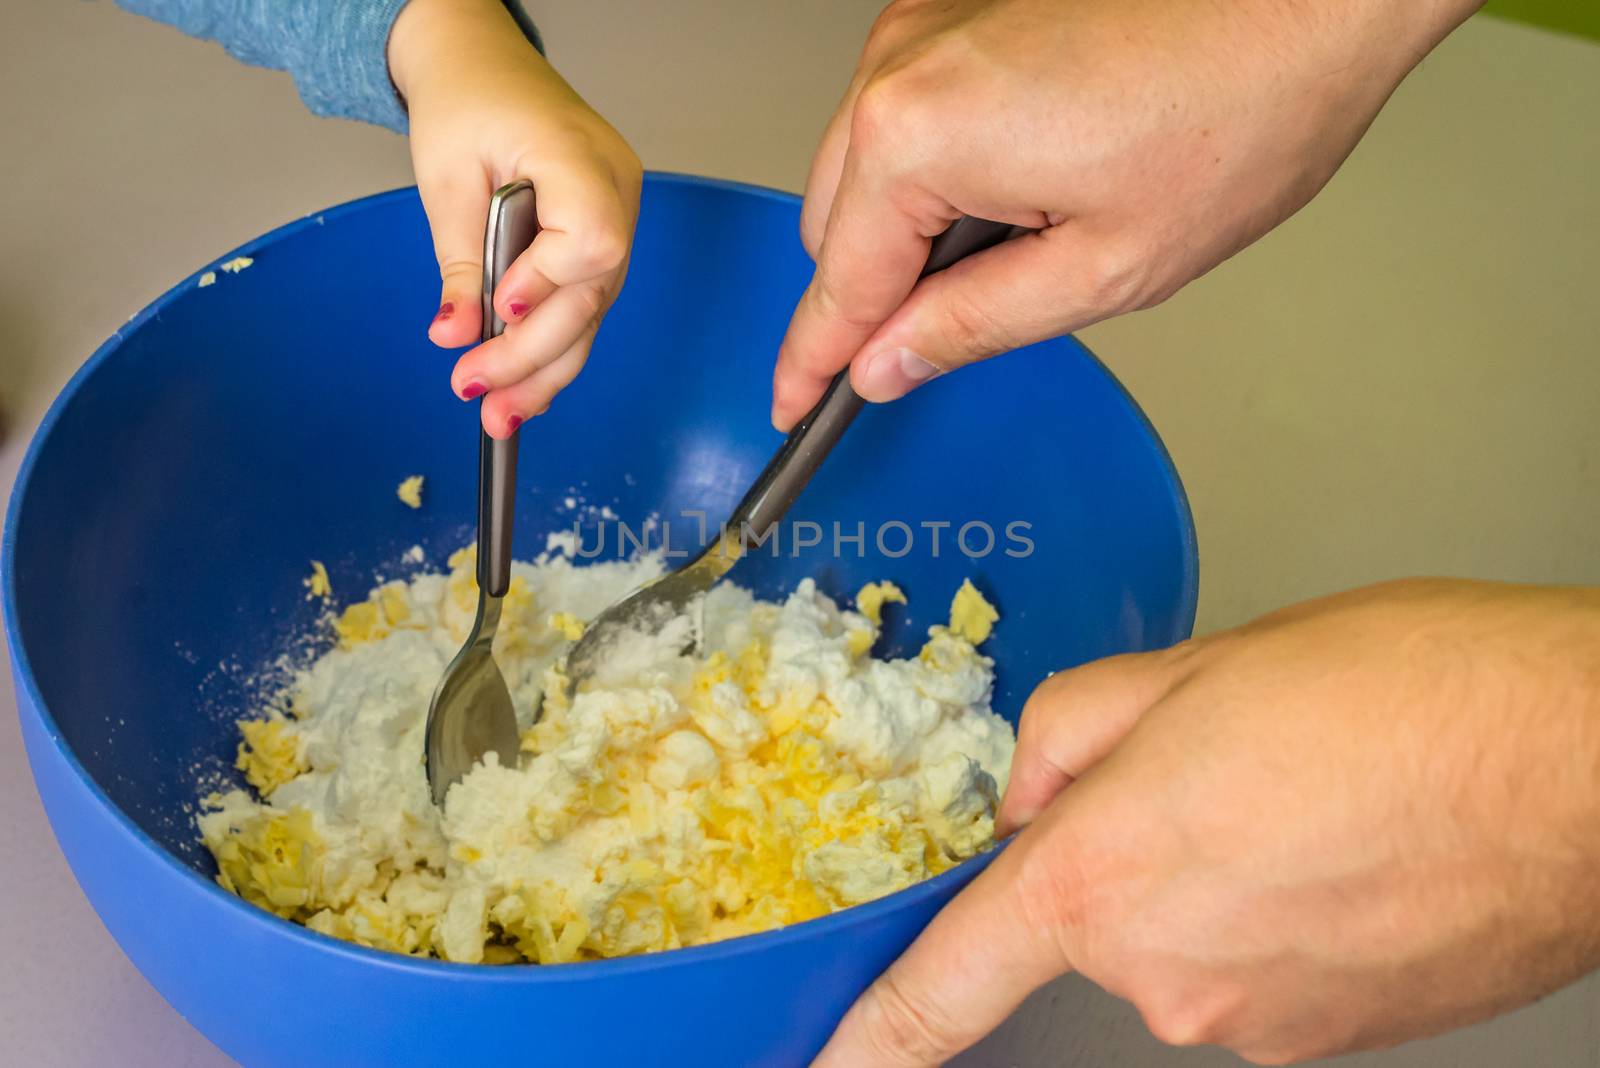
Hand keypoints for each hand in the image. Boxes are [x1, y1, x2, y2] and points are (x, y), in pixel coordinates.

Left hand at [390, 0, 640, 436]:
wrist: (483, 67)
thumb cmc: (467, 102)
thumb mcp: (446, 178)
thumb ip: (458, 260)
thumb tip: (457, 335)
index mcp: (578, 155)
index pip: (593, 238)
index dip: (549, 283)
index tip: (499, 309)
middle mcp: (615, 190)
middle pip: (592, 293)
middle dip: (534, 353)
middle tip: (475, 389)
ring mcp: (617, 217)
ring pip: (593, 313)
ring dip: (545, 370)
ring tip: (499, 414)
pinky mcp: (602, 241)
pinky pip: (584, 304)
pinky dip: (551, 349)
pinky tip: (522, 390)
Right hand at [771, 0, 1482, 429]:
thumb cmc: (1238, 113)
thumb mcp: (1101, 269)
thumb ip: (971, 326)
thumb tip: (888, 363)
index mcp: (921, 133)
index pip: (839, 282)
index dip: (814, 360)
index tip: (793, 405)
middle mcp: (901, 65)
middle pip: (833, 223)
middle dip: (872, 291)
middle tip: (938, 343)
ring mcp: (925, 25)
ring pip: (864, 167)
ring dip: (906, 227)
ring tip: (1023, 242)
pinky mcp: (957, 8)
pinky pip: (903, 115)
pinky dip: (934, 168)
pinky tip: (1024, 182)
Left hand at [814, 579, 1599, 1065]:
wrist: (1579, 762)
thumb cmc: (1405, 696)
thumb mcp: (1190, 666)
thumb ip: (1068, 730)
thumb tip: (1036, 786)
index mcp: (1102, 878)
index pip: (948, 979)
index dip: (876, 1031)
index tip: (830, 1060)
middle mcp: (1167, 979)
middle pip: (1093, 918)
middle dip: (1127, 848)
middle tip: (1222, 771)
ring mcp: (1254, 1026)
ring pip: (1186, 938)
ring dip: (1217, 876)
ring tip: (1309, 801)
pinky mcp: (1331, 1042)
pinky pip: (1260, 968)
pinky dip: (1281, 914)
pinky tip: (1346, 847)